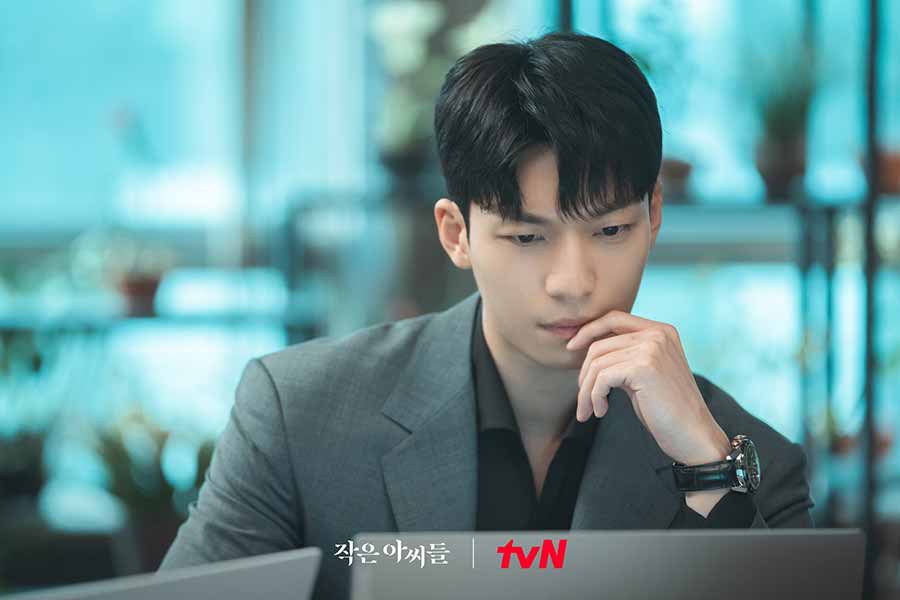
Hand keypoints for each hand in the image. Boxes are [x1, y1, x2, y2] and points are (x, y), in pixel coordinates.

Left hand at [565, 310, 730, 466]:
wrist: (693, 434)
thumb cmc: (666, 409)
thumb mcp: (644, 374)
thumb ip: (625, 356)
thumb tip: (586, 350)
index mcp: (660, 331)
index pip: (614, 317)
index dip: (588, 330)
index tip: (571, 347)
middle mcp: (657, 334)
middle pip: (600, 344)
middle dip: (584, 374)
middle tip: (582, 399)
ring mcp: (651, 348)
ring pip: (597, 363)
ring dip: (586, 391)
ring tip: (589, 410)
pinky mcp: (643, 367)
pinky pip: (602, 378)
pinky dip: (594, 397)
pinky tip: (601, 411)